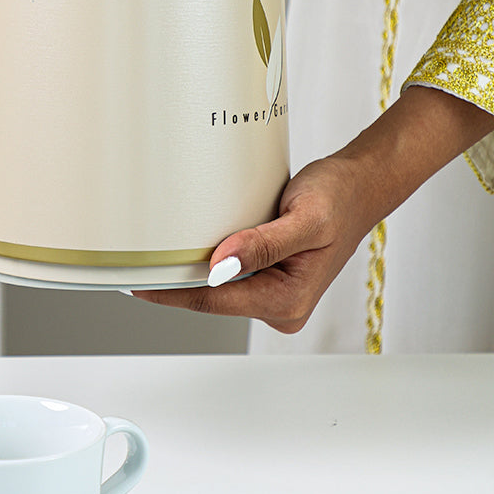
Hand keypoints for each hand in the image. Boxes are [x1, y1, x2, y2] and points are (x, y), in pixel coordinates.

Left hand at [134, 86, 493, 333]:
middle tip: (134, 259)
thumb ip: (263, 244)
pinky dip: (207, 261)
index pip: (213, 301)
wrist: (359, 187)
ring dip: (190, 269)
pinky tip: (190, 245)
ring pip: (215, 287)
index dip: (171, 290)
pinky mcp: (267, 279)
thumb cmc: (339, 199)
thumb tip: (221, 266)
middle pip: (209, 299)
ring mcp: (272, 294)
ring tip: (158, 249)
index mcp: (287, 301)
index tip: (135, 281)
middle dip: (175, 280)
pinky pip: (226, 274)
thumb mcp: (304, 217)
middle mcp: (279, 306)